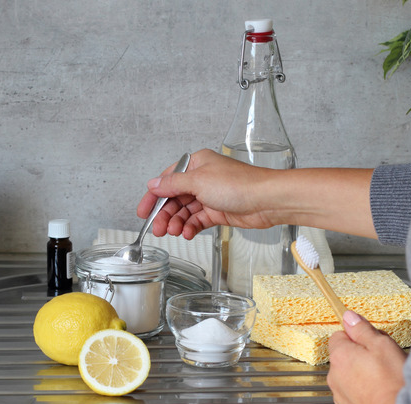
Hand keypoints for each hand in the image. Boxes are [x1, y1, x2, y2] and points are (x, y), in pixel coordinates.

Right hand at [136, 149, 278, 238]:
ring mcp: (211, 195)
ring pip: (185, 211)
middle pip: (175, 198)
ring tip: (174, 233)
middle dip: (165, 214)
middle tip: (158, 229)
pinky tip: (187, 233)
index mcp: (196, 164)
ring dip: (177, 222)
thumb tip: (153, 184)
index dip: (153, 197)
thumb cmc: (239, 184)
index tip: (143, 212)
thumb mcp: (198, 181)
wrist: (267, 200)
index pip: (167, 180)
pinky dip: (191, 227)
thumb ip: (173, 184)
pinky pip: (198, 220)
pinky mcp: (219, 211)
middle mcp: (202, 178)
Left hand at [327, 310, 406, 403]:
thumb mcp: (382, 346)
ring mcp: (341, 395)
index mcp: (340, 357)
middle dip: (360, 355)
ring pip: (349, 375)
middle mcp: (335, 376)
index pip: (339, 335)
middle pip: (344, 356)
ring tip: (384, 378)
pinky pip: (354, 393)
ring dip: (362, 374)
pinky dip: (365, 391)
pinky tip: (381, 392)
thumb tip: (349, 317)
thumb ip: (362, 330)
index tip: (370, 339)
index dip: (356, 336)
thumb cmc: (394, 385)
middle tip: (382, 359)